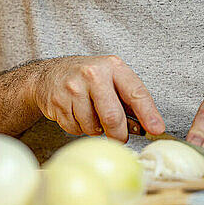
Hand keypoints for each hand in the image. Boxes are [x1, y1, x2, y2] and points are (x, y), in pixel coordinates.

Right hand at [33, 55, 164, 141]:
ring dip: (95, 129)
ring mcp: (73, 89)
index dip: (148, 113)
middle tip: (119, 137)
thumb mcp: (109, 76)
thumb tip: (147, 125)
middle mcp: (92, 75)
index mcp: (111, 66)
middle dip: (118, 134)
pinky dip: (78, 128)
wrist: (46, 75)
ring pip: (92, 126)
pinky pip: (75, 129)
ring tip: (89, 114)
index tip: (156, 129)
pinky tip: (75, 114)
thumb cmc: (84, 77)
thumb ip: (127, 98)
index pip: (135, 93)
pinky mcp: (58, 103)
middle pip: (112, 117)